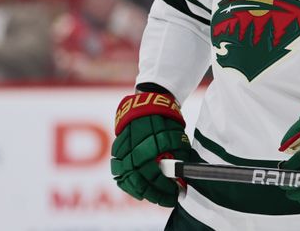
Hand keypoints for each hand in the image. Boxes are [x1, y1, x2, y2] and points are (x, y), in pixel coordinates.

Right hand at [110, 91, 192, 206]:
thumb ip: (178, 156)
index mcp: (153, 143)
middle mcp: (136, 147)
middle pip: (141, 179)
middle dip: (154, 193)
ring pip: (126, 176)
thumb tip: (181, 180)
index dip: (166, 188)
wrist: (149, 100)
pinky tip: (135, 188)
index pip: (157, 175)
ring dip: (138, 190)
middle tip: (166, 199)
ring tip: (150, 197)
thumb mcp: (177, 135)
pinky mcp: (117, 146)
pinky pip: (118, 168)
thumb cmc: (167, 118)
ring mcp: (124, 147)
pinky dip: (126, 180)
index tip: (175, 195)